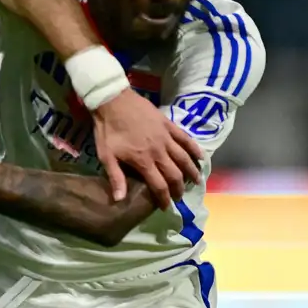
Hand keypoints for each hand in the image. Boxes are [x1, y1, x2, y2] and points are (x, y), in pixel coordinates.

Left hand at [91, 88, 202, 207]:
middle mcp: (159, 151)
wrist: (113, 100)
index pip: (159, 185)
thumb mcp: (106, 156)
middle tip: (180, 196)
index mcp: (143, 161)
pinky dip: (194, 149)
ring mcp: (166, 137)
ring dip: (192, 171)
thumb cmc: (108, 130)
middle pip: (174, 174)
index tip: (167, 206)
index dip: (164, 198)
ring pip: (184, 158)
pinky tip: (201, 156)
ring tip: (196, 181)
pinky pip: (185, 139)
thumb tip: (119, 199)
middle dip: (179, 189)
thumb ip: (116, 177)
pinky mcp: (169, 125)